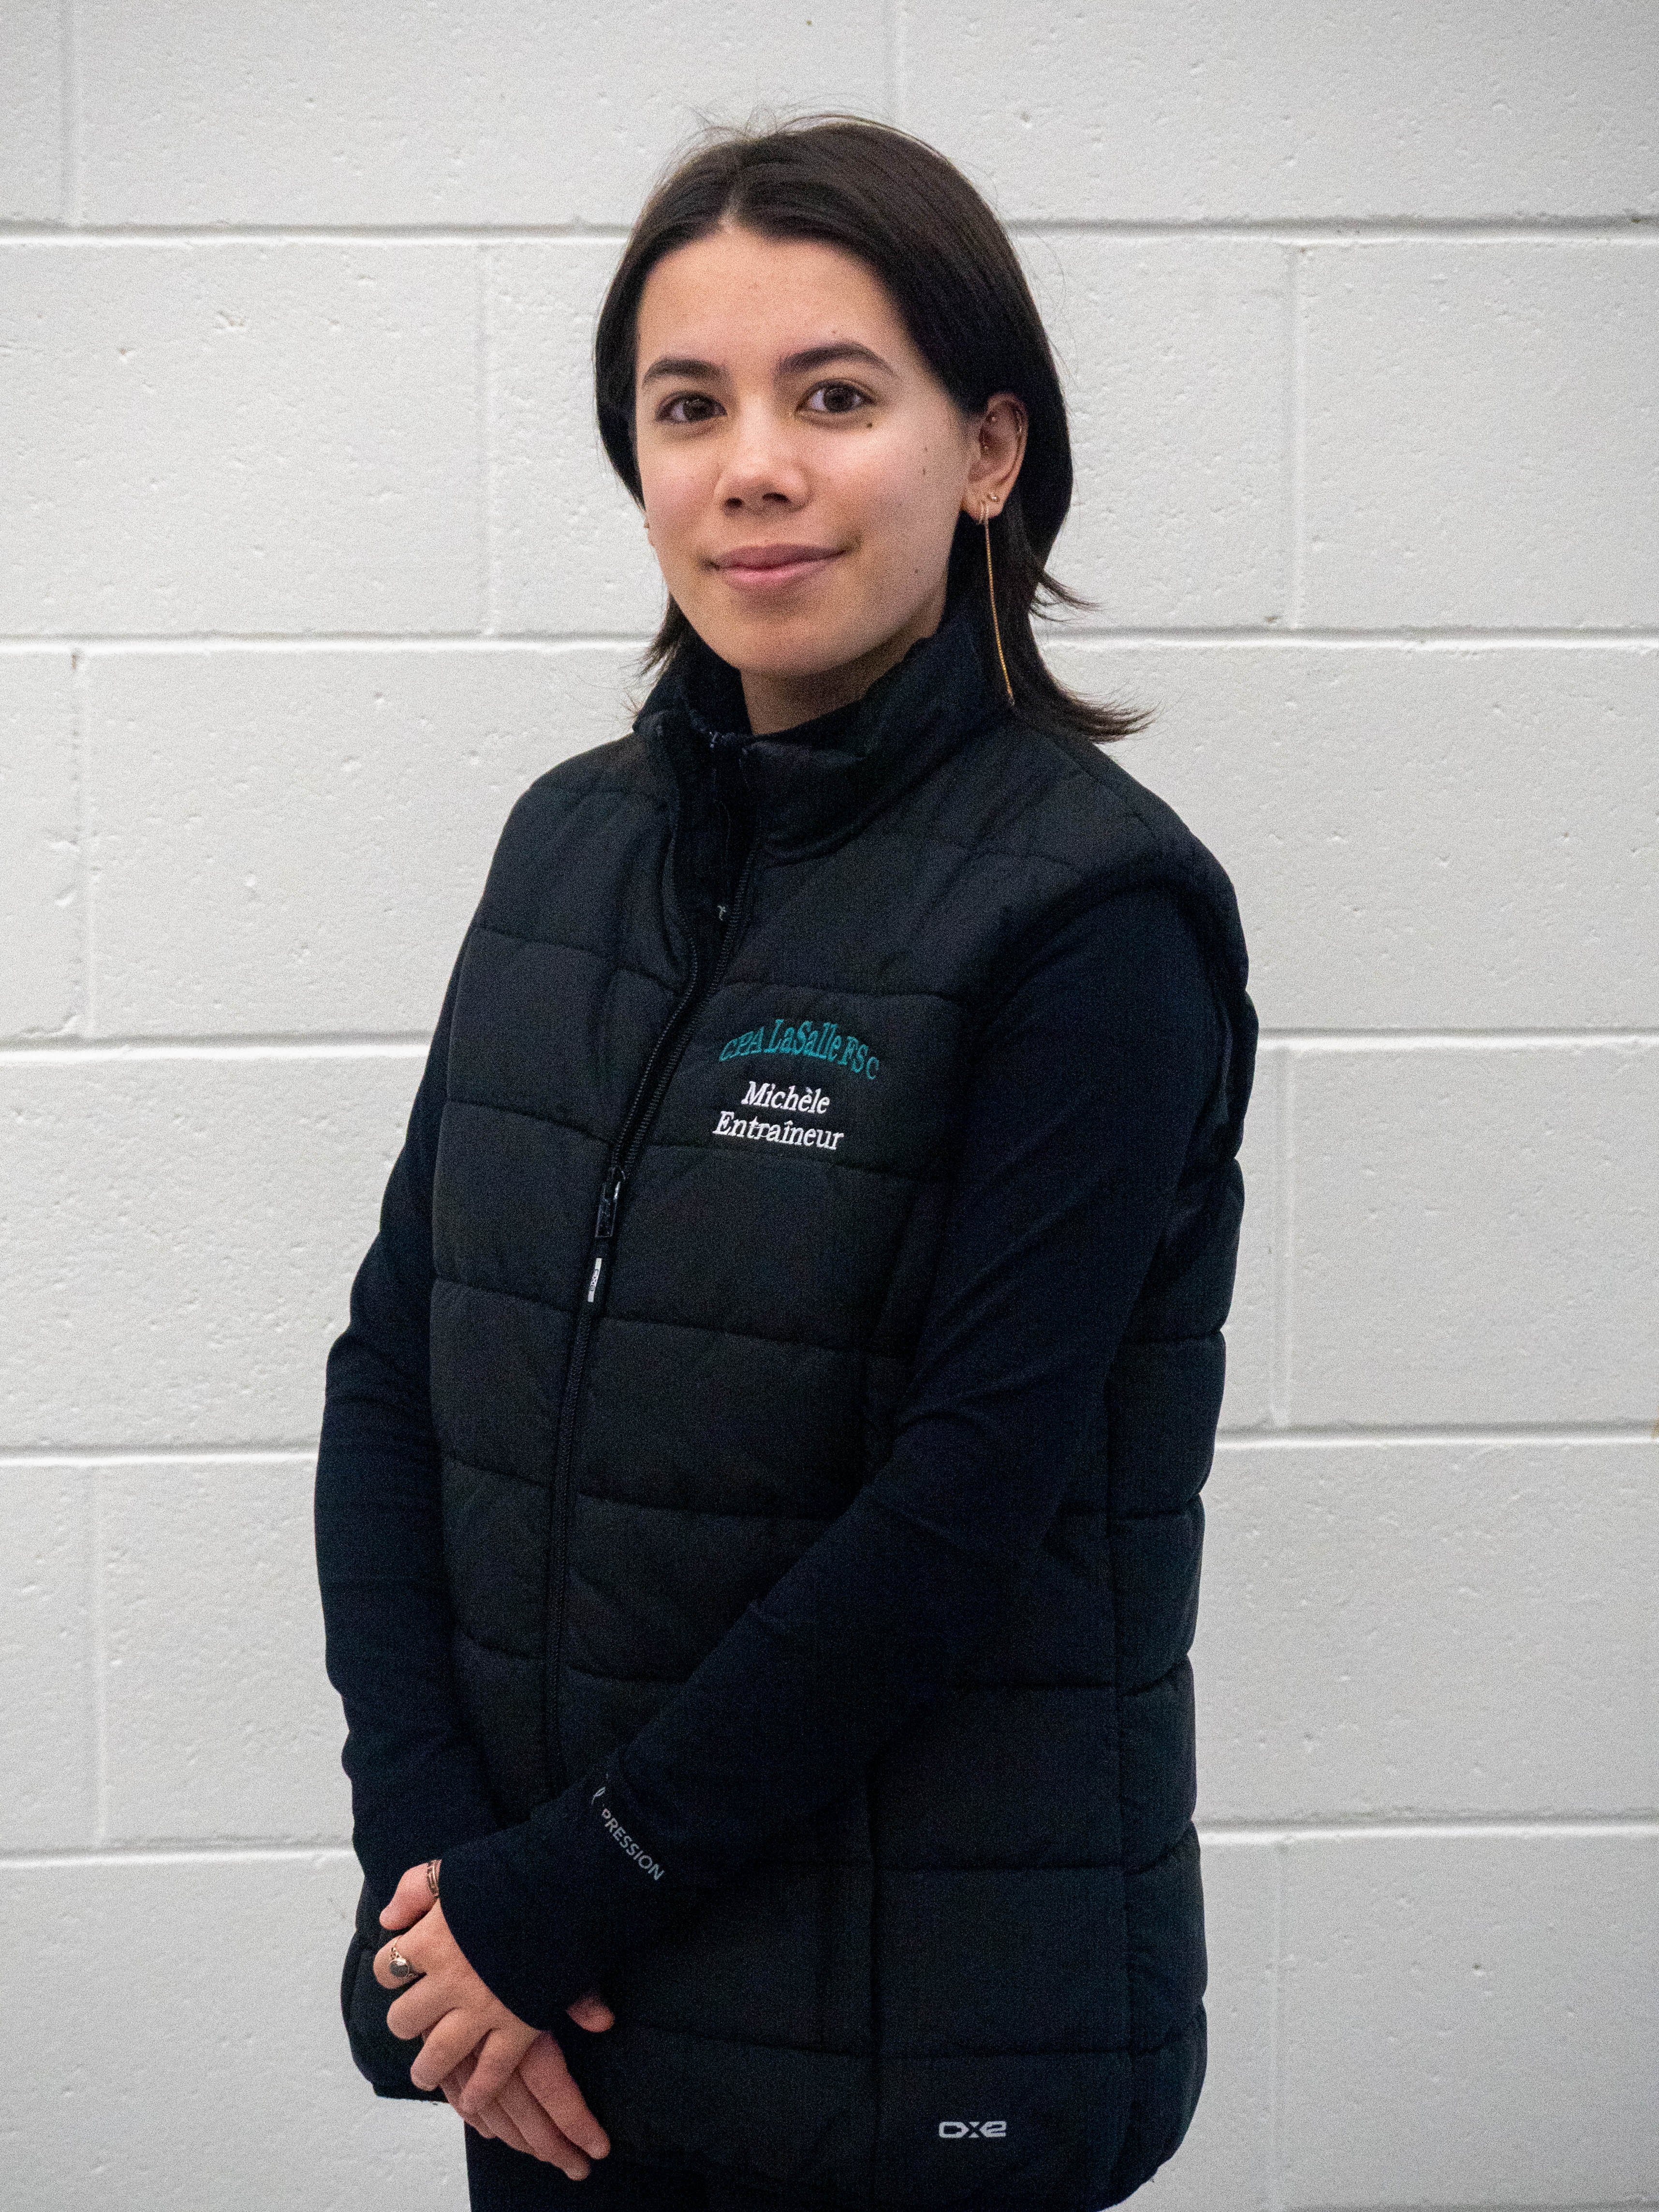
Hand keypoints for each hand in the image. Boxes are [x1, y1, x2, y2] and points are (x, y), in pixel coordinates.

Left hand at [374, 1860, 615, 2165]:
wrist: (568, 1884)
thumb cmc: (510, 1871)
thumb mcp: (453, 1869)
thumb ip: (414, 1888)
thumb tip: (388, 1920)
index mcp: (430, 1941)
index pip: (385, 1969)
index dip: (392, 1970)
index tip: (404, 1973)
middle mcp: (449, 1980)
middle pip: (403, 2019)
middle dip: (406, 2021)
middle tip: (415, 2023)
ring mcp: (482, 2009)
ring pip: (437, 2054)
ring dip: (427, 2068)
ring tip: (425, 2073)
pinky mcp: (517, 2027)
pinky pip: (491, 2071)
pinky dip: (480, 2090)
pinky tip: (472, 2100)